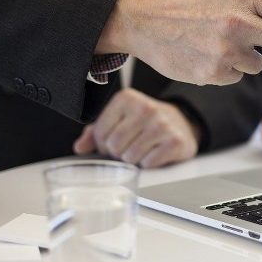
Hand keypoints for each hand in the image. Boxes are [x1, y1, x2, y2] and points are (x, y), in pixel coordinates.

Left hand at [73, 89, 199, 167]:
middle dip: (119, 153)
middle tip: (130, 147)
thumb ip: (96, 132)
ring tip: (143, 149)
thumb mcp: (120, 120)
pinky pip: (148, 163)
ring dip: (133, 160)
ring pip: (130, 157)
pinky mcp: (175, 141)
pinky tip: (155, 152)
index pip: (100, 133)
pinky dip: (149, 163)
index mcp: (126, 98)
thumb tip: (80, 148)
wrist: (182, 123)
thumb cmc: (145, 123)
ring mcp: (162, 125)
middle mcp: (145, 108)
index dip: (104, 144)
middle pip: (114, 146)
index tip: (115, 141)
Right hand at [96, 0, 261, 85]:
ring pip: (258, 63)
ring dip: (247, 57)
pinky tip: (205, 54)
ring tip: (216, 42)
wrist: (143, 21)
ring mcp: (226, 50)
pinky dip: (227, 68)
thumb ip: (256, 7)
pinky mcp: (215, 73)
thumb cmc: (187, 5)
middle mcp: (238, 23)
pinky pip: (237, 75)